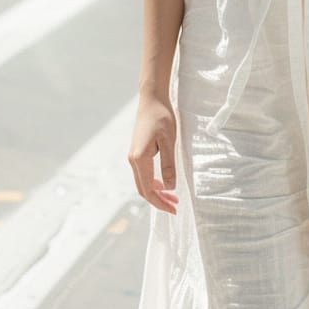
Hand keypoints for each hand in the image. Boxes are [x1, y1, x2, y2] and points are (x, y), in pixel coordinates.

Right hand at [129, 95, 179, 214]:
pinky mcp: (137, 152)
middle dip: (159, 200)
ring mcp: (133, 156)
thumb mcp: (169, 141)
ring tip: (173, 197)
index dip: (161, 202)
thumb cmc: (161, 117)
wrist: (151, 100)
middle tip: (175, 206)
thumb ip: (168, 165)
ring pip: (143, 182)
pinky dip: (154, 183)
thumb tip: (170, 187)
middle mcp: (133, 160)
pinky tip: (165, 182)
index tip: (174, 209)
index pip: (149, 189)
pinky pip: (143, 174)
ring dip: (157, 192)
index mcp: (139, 158)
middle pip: (144, 189)